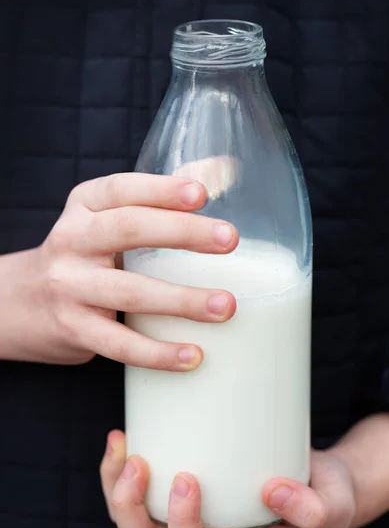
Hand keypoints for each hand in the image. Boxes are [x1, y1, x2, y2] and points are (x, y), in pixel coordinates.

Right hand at [22, 170, 237, 364]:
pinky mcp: (74, 329)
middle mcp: (72, 240)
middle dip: (182, 232)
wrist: (20, 302)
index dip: (162, 189)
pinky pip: (120, 344)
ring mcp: (69, 287)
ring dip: (181, 300)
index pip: (122, 189)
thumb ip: (160, 197)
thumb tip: (224, 171)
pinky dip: (158, 352)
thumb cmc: (84, 255)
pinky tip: (192, 356)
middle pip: (128, 229)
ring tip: (225, 306)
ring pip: (129, 291)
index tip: (201, 193)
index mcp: (85, 206)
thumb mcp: (107, 217)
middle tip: (229, 239)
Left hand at [100, 431, 356, 527]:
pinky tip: (125, 434)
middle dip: (130, 507)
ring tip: (120, 442)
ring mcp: (189, 509)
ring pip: (131, 515)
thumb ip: (312, 508)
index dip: (180, 523)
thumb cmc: (322, 493)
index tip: (187, 476)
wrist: (317, 479)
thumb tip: (273, 493)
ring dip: (115, 483)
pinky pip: (137, 485)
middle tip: (138, 462)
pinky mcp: (181, 482)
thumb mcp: (330, 502)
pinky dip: (120, 464)